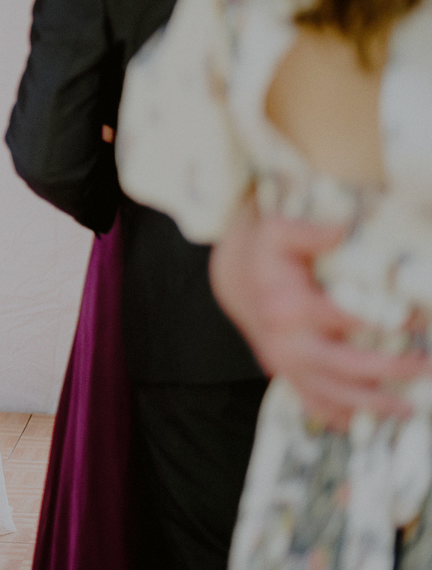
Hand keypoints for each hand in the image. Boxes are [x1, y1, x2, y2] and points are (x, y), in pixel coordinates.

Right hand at [210, 204, 425, 429]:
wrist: (240, 281)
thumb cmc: (268, 256)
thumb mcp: (278, 231)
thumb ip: (308, 232)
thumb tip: (341, 232)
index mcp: (286, 306)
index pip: (345, 319)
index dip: (385, 322)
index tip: (418, 320)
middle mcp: (285, 342)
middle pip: (343, 367)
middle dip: (389, 370)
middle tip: (425, 366)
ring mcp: (285, 364)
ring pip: (332, 395)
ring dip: (373, 405)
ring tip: (410, 407)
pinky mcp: (286, 376)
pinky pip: (315, 406)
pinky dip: (342, 418)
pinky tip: (369, 422)